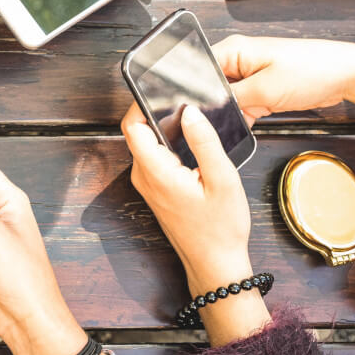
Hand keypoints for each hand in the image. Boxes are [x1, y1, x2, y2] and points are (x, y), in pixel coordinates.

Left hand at [121, 103, 269, 343]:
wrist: (214, 263)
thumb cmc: (220, 228)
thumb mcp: (222, 179)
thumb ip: (205, 142)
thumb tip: (189, 112)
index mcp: (155, 171)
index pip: (132, 127)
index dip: (141, 104)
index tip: (161, 91)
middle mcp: (143, 177)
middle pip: (138, 133)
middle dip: (155, 113)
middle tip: (183, 102)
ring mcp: (147, 184)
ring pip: (146, 145)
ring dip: (163, 130)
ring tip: (191, 120)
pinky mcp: (155, 190)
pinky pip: (153, 158)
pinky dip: (167, 146)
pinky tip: (190, 143)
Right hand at [212, 35, 354, 122]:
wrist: (346, 75)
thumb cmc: (313, 70)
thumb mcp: (264, 90)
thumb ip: (231, 99)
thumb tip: (208, 108)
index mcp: (233, 49)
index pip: (199, 70)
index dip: (196, 92)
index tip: (200, 110)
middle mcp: (238, 59)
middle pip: (211, 86)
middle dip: (219, 104)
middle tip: (229, 114)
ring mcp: (249, 73)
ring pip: (227, 98)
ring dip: (235, 110)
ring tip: (250, 112)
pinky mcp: (260, 86)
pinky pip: (242, 103)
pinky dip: (246, 114)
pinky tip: (253, 119)